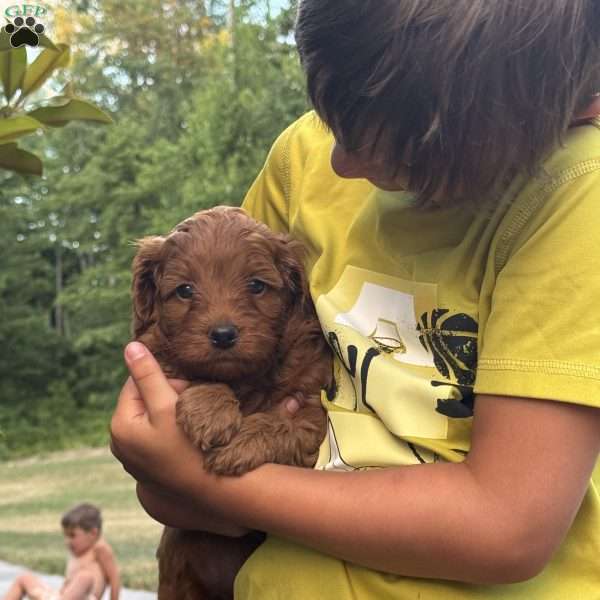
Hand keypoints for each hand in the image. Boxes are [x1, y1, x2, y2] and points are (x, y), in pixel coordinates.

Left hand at [110, 342, 206, 494]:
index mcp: (120, 426)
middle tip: (192, 408)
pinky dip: (175, 431)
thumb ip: (148, 375)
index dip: (164, 381)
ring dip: (174, 413)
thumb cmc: (189, 447)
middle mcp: (122, 445)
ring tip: (193, 423)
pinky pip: (161, 437)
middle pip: (146, 401)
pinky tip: (190, 440)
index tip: (184, 392)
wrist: (213, 491)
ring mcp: (137, 459)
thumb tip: (130, 347)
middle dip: (169, 397)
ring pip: (155, 418)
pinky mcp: (152, 469)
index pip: (137, 383)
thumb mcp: (166, 406)